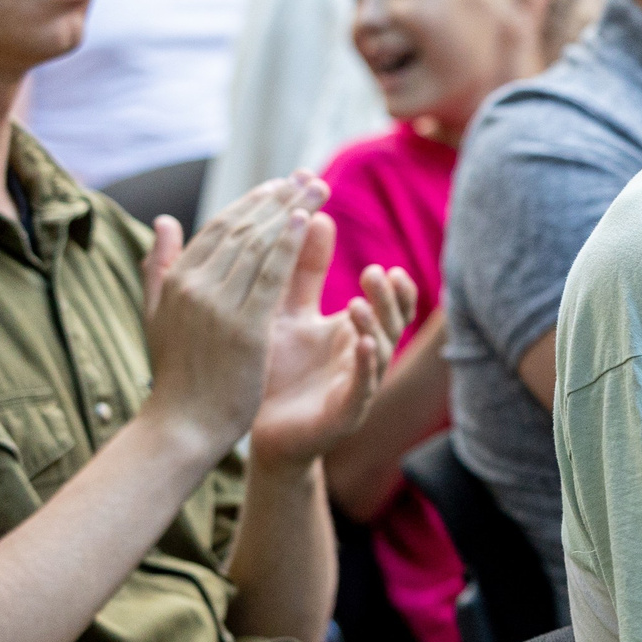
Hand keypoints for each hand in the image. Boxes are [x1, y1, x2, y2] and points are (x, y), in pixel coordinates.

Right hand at [139, 175, 329, 455]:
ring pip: (258, 244)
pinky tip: (306, 219)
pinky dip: (287, 243)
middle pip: (242, 228)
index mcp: (176, 280)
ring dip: (291, 211)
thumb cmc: (178, 375)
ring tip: (317, 189)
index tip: (282, 184)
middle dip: (279, 199)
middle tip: (310, 178)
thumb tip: (166, 220)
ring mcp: (218, 305)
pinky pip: (270, 275)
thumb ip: (160, 266)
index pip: (219, 227)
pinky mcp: (244, 327)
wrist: (182, 425)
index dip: (253, 202)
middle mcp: (194, 285)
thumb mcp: (159, 315)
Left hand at [247, 209, 415, 470]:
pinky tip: (360, 344)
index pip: (389, 304)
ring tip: (359, 303)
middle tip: (377, 273)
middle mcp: (363, 356)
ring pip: (381, 351)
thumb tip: (316, 215)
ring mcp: (356, 384)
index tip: (384, 263)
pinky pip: (362, 386)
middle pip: (394, 322)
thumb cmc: (273, 368)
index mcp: (354, 332)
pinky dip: (366, 365)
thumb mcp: (287, 311)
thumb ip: (304, 270)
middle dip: (389, 299)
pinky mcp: (343, 412)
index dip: (394, 286)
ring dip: (375, 325)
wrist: (248, 426)